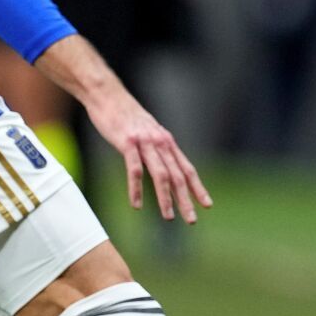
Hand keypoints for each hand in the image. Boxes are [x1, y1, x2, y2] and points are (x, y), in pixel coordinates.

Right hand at [87, 90, 212, 223]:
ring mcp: (145, 143)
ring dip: (166, 198)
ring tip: (169, 217)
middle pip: (178, 176)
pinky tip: (137, 204)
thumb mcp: (148, 131)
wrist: (107, 95)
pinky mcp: (128, 143)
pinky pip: (135, 170)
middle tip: (192, 220)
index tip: (207, 205)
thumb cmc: (126, 116)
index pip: (187, 169)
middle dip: (186, 199)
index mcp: (167, 142)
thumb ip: (157, 148)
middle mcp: (161, 143)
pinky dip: (136, 189)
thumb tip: (164, 164)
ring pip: (160, 175)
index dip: (198, 187)